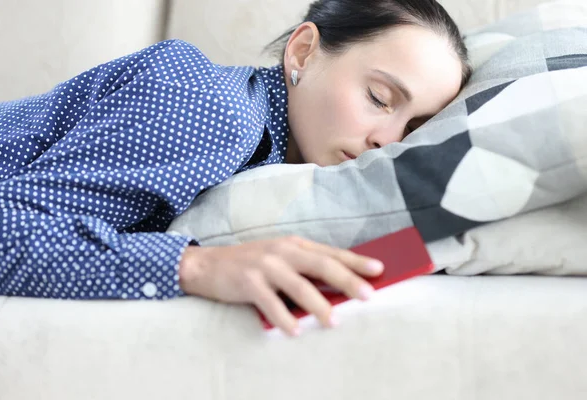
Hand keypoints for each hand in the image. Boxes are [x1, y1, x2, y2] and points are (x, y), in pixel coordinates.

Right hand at [178, 236, 383, 336]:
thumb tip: (337, 287)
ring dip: (319, 305)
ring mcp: (265, 266)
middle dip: (347, 280)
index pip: (330, 252)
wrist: (207, 264)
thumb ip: (304, 267)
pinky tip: (295, 331)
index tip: (379, 269)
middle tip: (368, 295)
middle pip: (321, 265)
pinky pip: (271, 303)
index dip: (355, 261)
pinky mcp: (249, 282)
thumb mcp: (279, 257)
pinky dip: (284, 318)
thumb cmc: (249, 263)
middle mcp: (282, 251)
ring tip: (334, 321)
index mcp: (294, 244)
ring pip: (299, 286)